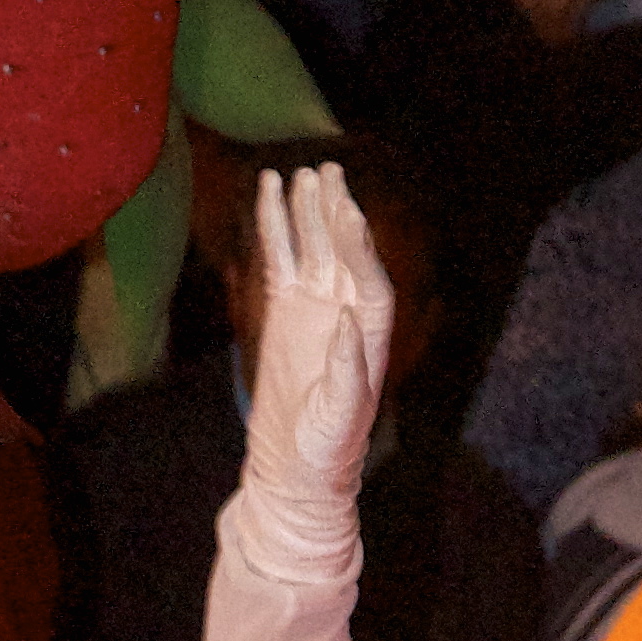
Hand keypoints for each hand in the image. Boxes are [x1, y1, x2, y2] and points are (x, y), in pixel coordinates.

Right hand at [239, 166, 394, 565]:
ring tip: (302, 173)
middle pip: (345, 253)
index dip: (359, 248)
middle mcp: (347, 313)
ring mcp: (315, 306)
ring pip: (313, 246)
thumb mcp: (339, 420)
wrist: (295, 469)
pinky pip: (281, 255)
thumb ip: (347, 376)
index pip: (370, 281)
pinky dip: (276, 223)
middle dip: (338, 215)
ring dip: (309, 210)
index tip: (347, 214)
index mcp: (371, 338)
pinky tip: (270, 189)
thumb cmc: (326, 452)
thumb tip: (348, 325)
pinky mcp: (285, 308)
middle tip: (329, 172)